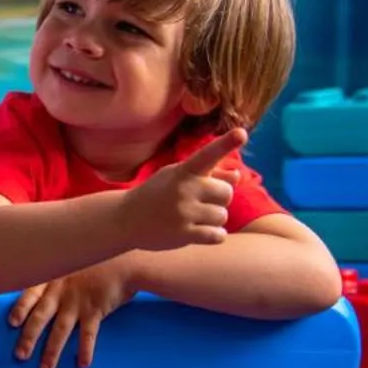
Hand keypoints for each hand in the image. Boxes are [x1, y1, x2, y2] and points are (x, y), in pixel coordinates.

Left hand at [8, 259, 137, 367]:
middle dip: (29, 338)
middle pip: (40, 317)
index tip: (12, 323)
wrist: (125, 262)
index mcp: (51, 279)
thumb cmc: (94, 263)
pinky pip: (88, 334)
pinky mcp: (94, 311)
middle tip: (20, 356)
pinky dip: (85, 350)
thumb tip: (38, 298)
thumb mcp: (69, 264)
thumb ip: (54, 279)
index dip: (20, 309)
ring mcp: (77, 302)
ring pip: (60, 330)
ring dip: (52, 351)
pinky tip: (82, 364)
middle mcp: (60, 292)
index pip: (30, 295)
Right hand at [116, 126, 245, 252]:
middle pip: (226, 193)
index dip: (225, 144)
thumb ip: (208, 174)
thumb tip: (237, 176)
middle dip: (218, 199)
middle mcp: (184, 189)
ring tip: (193, 217)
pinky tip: (198, 231)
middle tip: (200, 201)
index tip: (241, 132)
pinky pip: (218, 235)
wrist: (125, 219)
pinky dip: (213, 235)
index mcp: (182, 171)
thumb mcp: (176, 177)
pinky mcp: (184, 234)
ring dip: (213, 219)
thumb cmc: (157, 194)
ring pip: (222, 216)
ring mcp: (183, 212)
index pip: (207, 155)